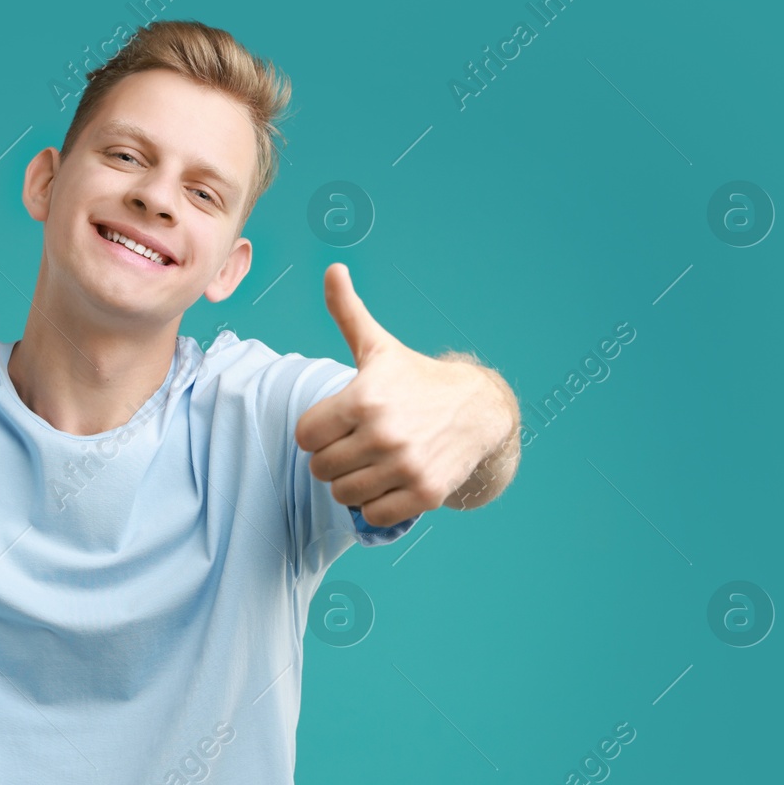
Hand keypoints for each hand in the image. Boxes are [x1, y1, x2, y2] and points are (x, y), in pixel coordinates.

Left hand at [295, 263, 511, 526]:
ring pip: (343, 494)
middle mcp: (384, 435)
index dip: (317, 431)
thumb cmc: (415, 379)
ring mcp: (405, 467)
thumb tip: (333, 269)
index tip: (337, 423)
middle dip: (333, 458)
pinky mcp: (424, 494)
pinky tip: (388, 482)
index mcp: (364, 398)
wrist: (478, 411)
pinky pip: (374, 515)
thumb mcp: (379, 347)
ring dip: (351, 483)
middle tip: (355, 444)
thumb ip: (348, 312)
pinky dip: (375, 505)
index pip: (305, 436)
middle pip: (321, 468)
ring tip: (371, 463)